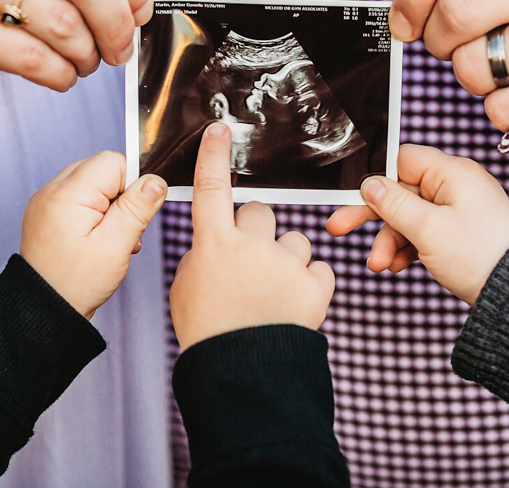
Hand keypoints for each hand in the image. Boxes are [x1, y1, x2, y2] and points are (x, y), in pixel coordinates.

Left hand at [20, 151, 166, 319]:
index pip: (113, 161)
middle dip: (122, 195)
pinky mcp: (48, 213)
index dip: (133, 183)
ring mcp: (47, 201)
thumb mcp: (115, 246)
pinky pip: (79, 197)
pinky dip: (95, 213)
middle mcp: (52, 191)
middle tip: (124, 229)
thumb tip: (156, 181)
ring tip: (112, 238)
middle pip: (102, 170)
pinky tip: (99, 238)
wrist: (44, 311)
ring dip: (110, 205)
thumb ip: (137, 208)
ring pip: (93, 183)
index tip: (136, 213)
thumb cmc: (76, 283)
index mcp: (67, 194)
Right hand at [169, 123, 335, 350]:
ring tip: (275, 294)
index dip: (214, 156)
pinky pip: (320, 268)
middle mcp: (252, 245)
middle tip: (251, 263)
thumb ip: (206, 256)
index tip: (220, 131)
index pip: (211, 188)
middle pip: (261, 212)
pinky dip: (311, 283)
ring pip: (296, 239)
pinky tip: (296, 305)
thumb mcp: (188, 289)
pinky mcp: (316, 285)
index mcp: (213, 244)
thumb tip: (222, 243)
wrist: (243, 376)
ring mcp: (287, 263)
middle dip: (257, 232)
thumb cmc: (209, 333)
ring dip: (287, 259)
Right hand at [326, 144, 508, 304]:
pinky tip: (397, 265)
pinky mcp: (459, 232)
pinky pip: (423, 232)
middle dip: (372, 215)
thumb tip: (370, 184)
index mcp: (454, 174)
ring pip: (409, 217)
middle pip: (401, 191)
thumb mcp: (428, 229)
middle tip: (339, 227)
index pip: (403, 160)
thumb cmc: (480, 257)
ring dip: (389, 240)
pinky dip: (407, 247)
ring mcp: (459, 210)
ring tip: (380, 264)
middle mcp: (457, 186)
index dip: (374, 178)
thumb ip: (394, 204)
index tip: (350, 196)